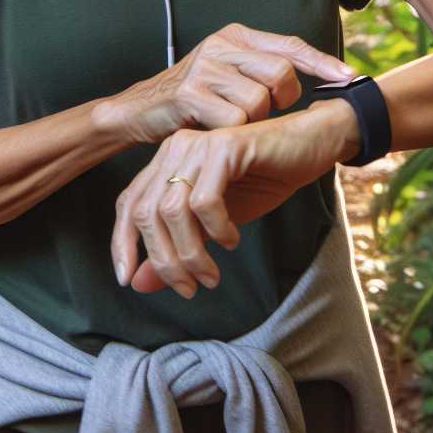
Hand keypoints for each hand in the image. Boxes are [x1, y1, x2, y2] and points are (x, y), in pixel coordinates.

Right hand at [95, 22, 356, 145]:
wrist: (136, 111)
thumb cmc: (192, 100)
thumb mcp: (226, 76)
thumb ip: (260, 71)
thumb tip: (313, 80)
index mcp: (235, 36)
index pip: (290, 45)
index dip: (323, 62)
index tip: (351, 77)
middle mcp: (222, 44)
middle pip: (281, 75)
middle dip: (281, 101)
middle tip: (264, 114)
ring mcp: (205, 67)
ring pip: (259, 102)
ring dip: (252, 122)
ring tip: (230, 123)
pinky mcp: (190, 93)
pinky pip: (234, 120)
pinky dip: (231, 133)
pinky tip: (214, 131)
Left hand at [111, 104, 350, 298]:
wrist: (310, 146)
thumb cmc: (264, 180)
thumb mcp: (214, 226)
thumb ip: (177, 248)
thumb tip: (138, 284)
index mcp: (166, 162)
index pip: (128, 206)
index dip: (122, 245)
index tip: (129, 281)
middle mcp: (175, 149)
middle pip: (146, 213)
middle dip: (164, 260)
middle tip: (188, 288)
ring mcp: (198, 144)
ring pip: (173, 210)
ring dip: (191, 253)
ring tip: (211, 275)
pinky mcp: (224, 146)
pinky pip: (205, 200)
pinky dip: (217, 229)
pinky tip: (232, 240)